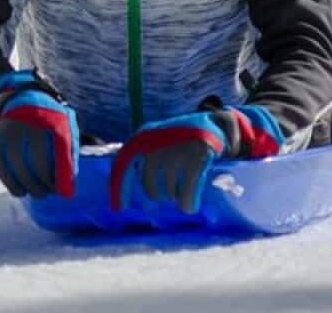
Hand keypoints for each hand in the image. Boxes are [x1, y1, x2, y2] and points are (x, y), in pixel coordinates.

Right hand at [0, 71, 78, 197]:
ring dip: (30, 187)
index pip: (59, 155)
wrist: (17, 98)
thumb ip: (72, 147)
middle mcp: (29, 125)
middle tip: (50, 192)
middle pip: (38, 166)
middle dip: (45, 185)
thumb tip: (81, 168)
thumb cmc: (47, 119)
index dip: (63, 177)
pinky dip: (12, 184)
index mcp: (51, 120)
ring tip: (37, 192)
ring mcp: (9, 132)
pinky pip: (2, 169)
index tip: (66, 191)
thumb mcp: (64, 125)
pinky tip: (20, 191)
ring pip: (19, 170)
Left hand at [109, 105, 282, 213]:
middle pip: (149, 185)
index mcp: (143, 138)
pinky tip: (190, 207)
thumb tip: (128, 191)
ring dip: (177, 197)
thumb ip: (146, 160)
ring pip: (170, 190)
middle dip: (160, 195)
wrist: (213, 123)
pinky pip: (187, 191)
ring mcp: (175, 149)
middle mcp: (155, 143)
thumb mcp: (159, 142)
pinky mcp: (196, 157)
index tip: (120, 208)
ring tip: (185, 192)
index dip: (119, 188)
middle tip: (169, 196)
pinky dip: (188, 201)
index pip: (122, 165)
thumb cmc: (182, 137)